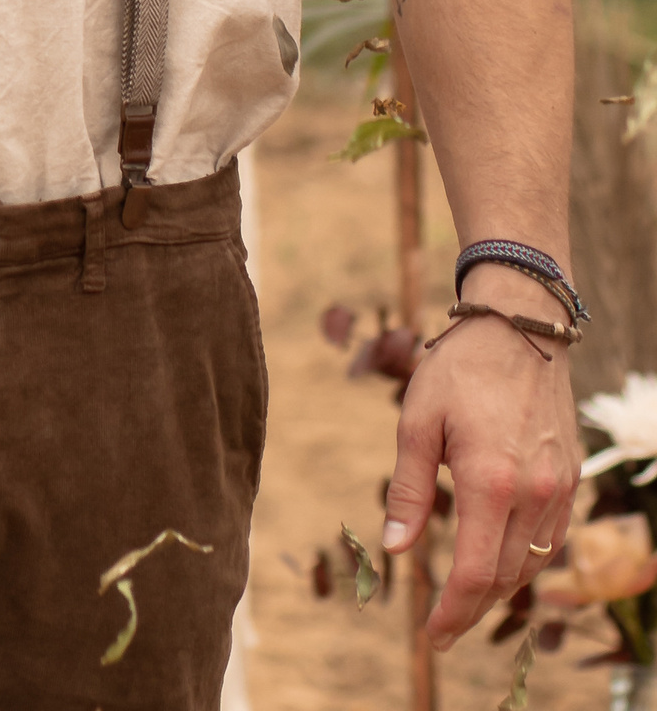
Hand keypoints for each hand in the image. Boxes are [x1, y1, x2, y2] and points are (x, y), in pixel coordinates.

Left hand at [383, 280, 580, 651]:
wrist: (519, 329)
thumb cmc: (459, 369)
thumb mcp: (417, 421)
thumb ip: (407, 486)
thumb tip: (393, 547)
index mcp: (490, 482)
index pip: (473, 572)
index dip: (452, 612)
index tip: (432, 636)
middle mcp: (534, 495)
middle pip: (504, 576)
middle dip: (472, 608)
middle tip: (441, 627)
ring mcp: (559, 489)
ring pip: (531, 563)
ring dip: (498, 587)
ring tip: (465, 599)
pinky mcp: (570, 480)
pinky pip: (550, 538)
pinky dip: (523, 559)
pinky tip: (498, 559)